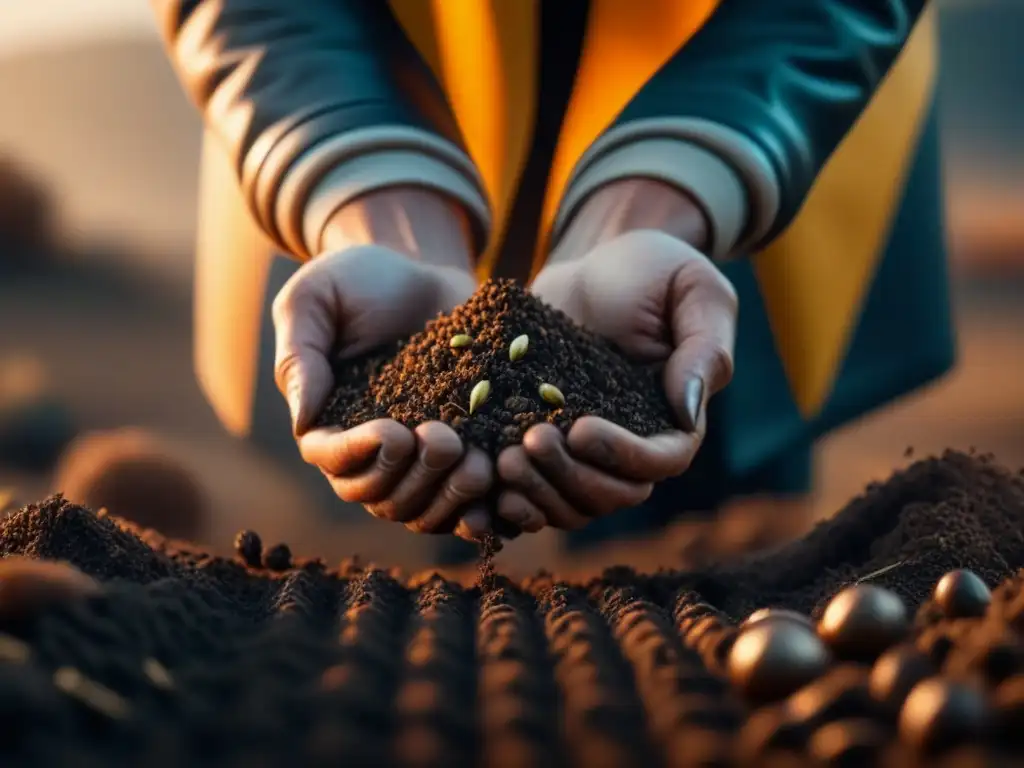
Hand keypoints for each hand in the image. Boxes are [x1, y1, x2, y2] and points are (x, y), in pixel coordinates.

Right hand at [272, 190, 494, 539]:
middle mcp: (368, 451)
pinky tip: (500, 496)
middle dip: (413, 478)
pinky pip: (463, 503)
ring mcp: (415, 459)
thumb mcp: (314, 298)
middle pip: (378, 495)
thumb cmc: (358, 278)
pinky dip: (479, 510)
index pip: (331, 458)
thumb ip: (300, 354)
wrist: (422, 269)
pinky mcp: (460, 452)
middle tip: (446, 440)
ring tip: (480, 463)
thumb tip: (302, 421)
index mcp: (327, 419)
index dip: (360, 456)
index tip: (394, 432)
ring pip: (421, 509)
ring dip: (449, 496)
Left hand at [496, 183, 736, 532]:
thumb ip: (704, 347)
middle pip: (612, 493)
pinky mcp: (545, 439)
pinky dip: (514, 499)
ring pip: (572, 502)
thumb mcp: (693, 289)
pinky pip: (536, 490)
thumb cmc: (653, 269)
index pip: (660, 461)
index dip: (621, 457)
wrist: (591, 263)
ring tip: (502, 461)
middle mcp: (633, 443)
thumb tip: (687, 411)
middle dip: (570, 477)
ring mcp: (587, 450)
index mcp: (674, 416)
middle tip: (528, 442)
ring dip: (538, 491)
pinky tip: (487, 484)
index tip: (579, 428)